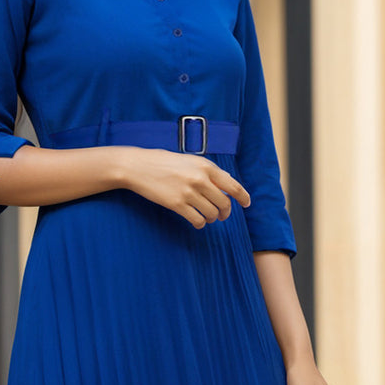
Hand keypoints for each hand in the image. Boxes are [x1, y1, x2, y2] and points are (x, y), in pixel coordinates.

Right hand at [116, 147, 250, 226]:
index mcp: (206, 166)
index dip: (243, 197)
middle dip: (225, 212)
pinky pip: (197, 220)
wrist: (139, 166)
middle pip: (224, 203)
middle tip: (221, 215)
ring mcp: (189, 192)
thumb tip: (225, 187)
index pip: (233, 185)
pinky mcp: (177, 204)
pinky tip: (197, 222)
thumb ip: (207, 172)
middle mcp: (200, 179)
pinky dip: (200, 224)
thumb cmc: (164, 162)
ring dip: (211, 218)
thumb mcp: (190, 161)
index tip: (246, 204)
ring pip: (212, 213)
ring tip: (207, 217)